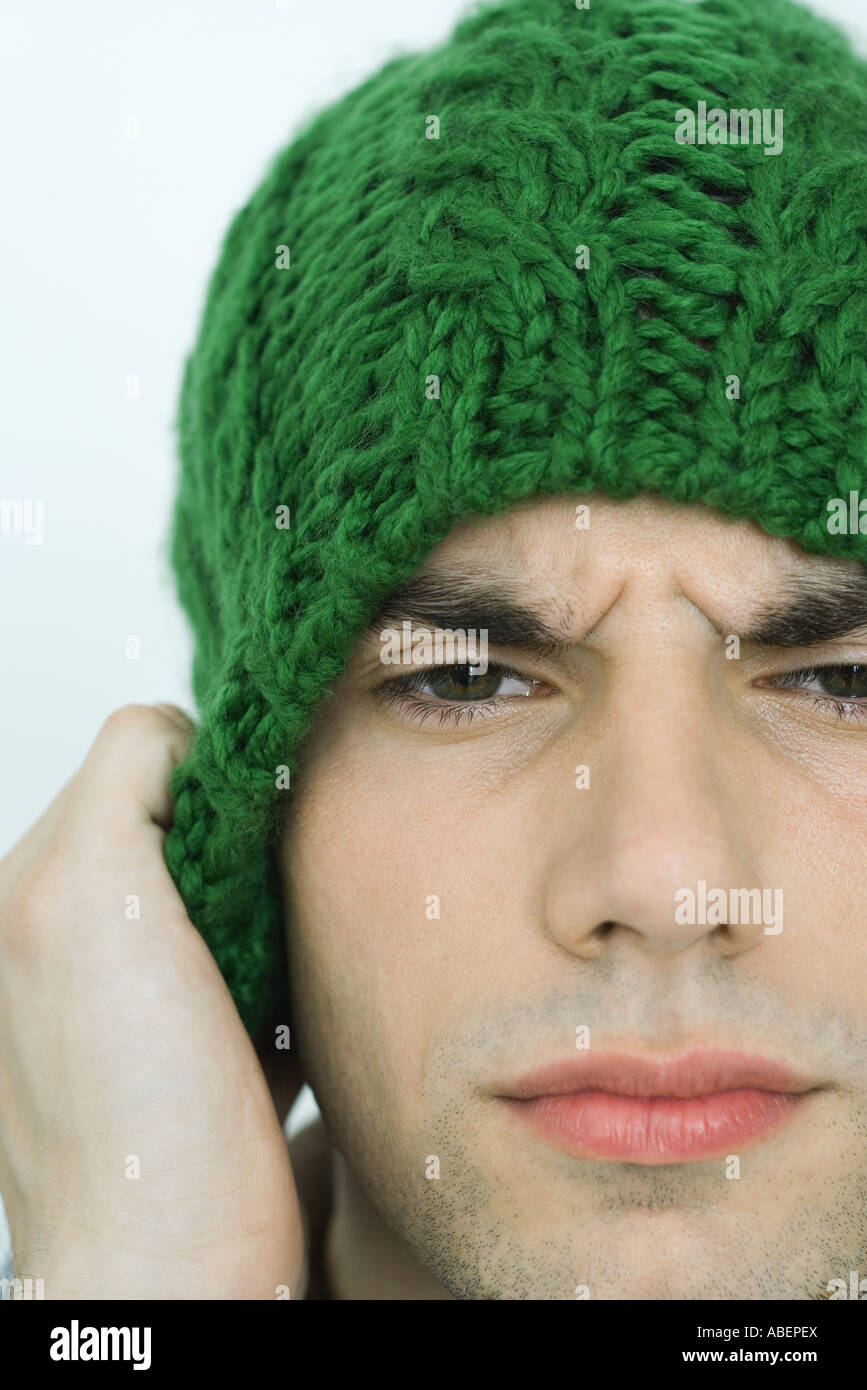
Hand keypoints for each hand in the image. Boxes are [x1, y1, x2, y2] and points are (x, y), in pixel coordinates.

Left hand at [0, 704, 304, 1298]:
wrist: (182, 1270)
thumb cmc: (126, 1117)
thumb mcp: (87, 896)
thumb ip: (120, 782)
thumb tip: (183, 734)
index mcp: (30, 896)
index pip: (137, 758)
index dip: (206, 771)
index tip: (255, 814)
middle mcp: (73, 940)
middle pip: (189, 818)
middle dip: (242, 838)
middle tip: (266, 897)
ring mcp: (139, 995)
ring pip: (234, 879)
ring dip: (271, 895)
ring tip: (277, 951)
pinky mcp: (202, 1043)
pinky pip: (261, 951)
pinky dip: (289, 955)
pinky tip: (289, 995)